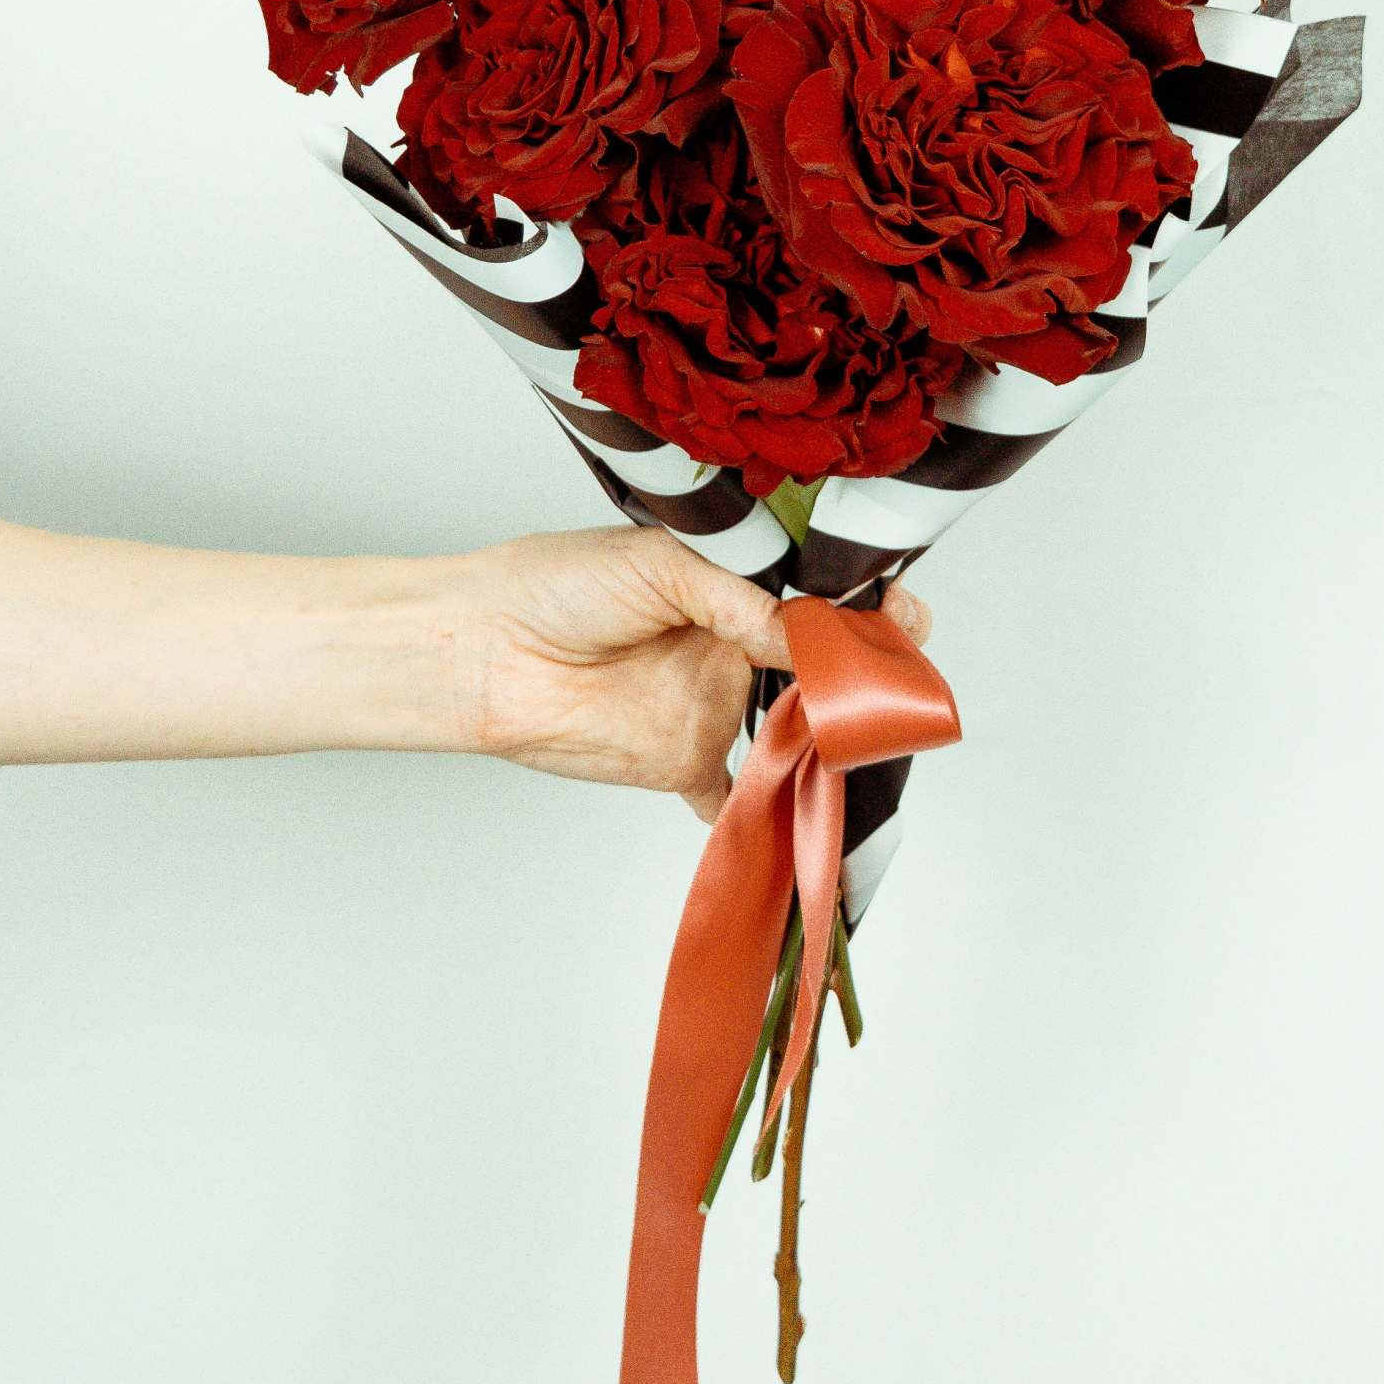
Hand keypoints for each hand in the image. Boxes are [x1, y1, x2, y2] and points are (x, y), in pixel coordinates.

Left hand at [440, 526, 932, 821]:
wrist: (482, 651)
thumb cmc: (557, 583)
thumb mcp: (659, 565)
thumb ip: (739, 601)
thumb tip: (810, 633)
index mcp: (736, 584)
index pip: (821, 595)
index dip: (869, 605)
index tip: (901, 616)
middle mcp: (736, 645)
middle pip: (825, 664)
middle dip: (870, 672)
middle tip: (896, 678)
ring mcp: (715, 706)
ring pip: (800, 729)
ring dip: (839, 736)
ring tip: (868, 735)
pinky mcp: (686, 762)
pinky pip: (743, 797)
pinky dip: (776, 813)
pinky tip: (811, 818)